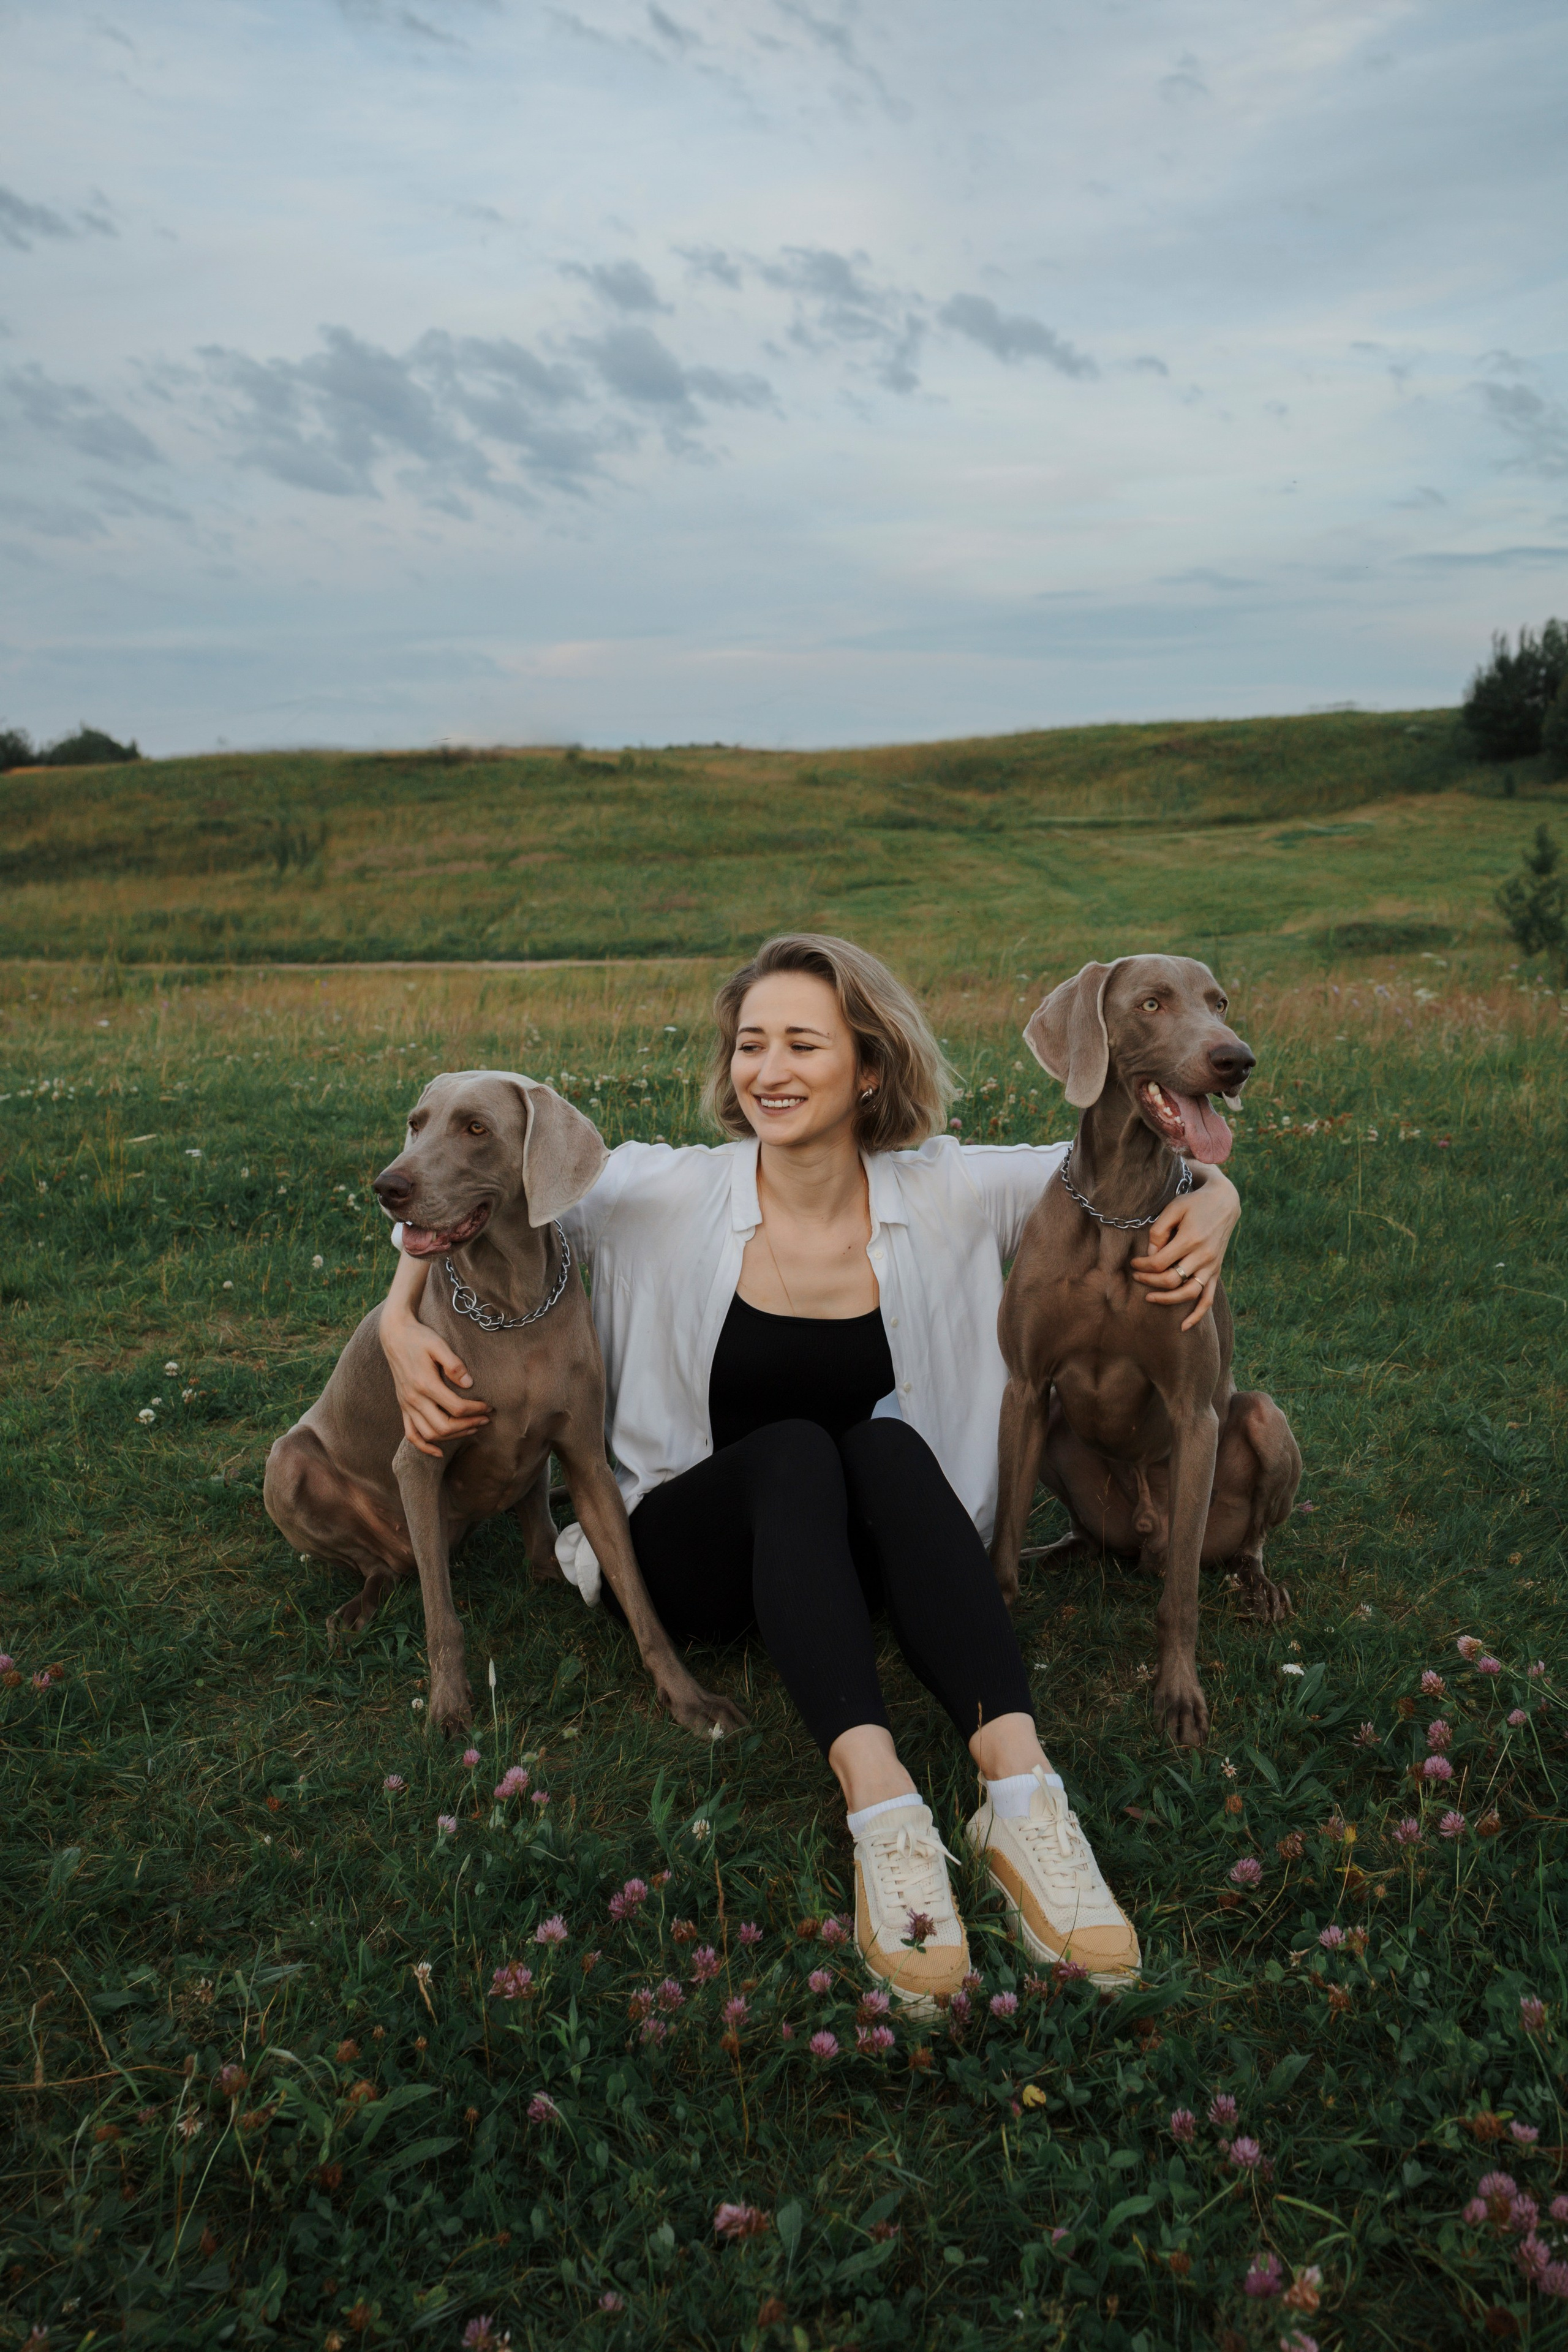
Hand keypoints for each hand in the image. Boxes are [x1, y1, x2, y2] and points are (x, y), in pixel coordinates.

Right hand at [380, 1308, 490, 1456]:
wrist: (395, 1335)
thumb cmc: (419, 1338)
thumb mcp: (438, 1345)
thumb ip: (454, 1364)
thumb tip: (469, 1383)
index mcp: (425, 1384)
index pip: (456, 1407)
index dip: (476, 1410)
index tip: (489, 1405)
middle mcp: (414, 1399)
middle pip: (444, 1426)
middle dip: (468, 1425)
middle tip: (486, 1419)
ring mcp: (407, 1405)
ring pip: (430, 1434)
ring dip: (453, 1436)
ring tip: (472, 1428)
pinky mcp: (403, 1406)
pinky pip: (411, 1434)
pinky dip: (424, 1446)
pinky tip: (438, 1451)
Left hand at [1130, 1168, 1239, 1329]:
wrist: (1225, 1203)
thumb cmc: (1194, 1204)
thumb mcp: (1174, 1208)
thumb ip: (1159, 1231)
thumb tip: (1151, 1254)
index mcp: (1191, 1239)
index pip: (1160, 1263)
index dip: (1142, 1266)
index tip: (1133, 1263)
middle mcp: (1204, 1256)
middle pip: (1171, 1280)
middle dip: (1149, 1281)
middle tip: (1136, 1276)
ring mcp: (1212, 1266)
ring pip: (1189, 1293)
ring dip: (1166, 1299)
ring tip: (1149, 1297)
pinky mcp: (1216, 1272)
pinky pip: (1208, 1299)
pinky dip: (1197, 1315)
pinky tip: (1184, 1326)